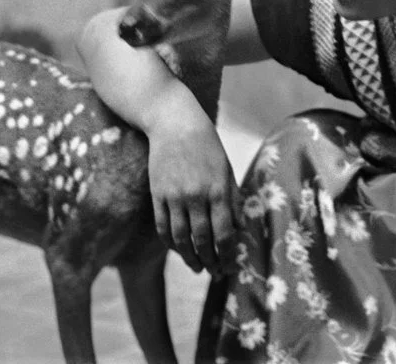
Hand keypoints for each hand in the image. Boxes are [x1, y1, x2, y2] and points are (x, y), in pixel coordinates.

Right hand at [146, 108, 241, 274]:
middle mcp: (196, 196)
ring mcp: (174, 196)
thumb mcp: (226, 169)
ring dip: (189, 258)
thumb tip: (238, 228)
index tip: (229, 267)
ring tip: (197, 267)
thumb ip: (232, 200)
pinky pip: (163, 226)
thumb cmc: (206, 145)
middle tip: (215, 274)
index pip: (223, 234)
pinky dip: (170, 243)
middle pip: (202, 240)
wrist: (174, 123)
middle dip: (210, 261)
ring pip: (180, 238)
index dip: (226, 255)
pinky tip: (178, 250)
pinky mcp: (157, 194)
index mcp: (218, 190)